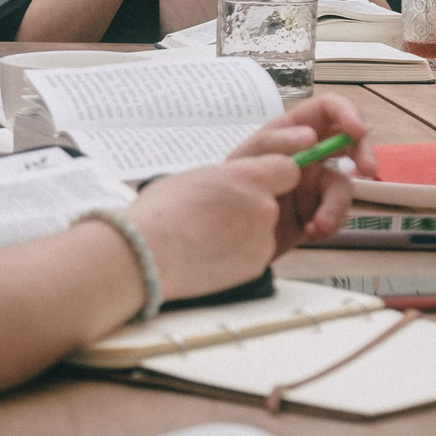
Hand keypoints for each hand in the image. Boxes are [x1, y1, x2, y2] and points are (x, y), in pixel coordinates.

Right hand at [125, 153, 299, 299]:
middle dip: (251, 211)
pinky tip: (209, 256)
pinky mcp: (256, 266)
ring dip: (243, 235)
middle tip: (219, 218)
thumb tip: (229, 183)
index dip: (276, 178)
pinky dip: (237, 257)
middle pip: (271, 204)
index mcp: (249, 176)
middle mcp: (263, 206)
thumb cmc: (160, 213)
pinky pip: (253, 256)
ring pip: (262, 232)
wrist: (146, 253)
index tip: (264, 184)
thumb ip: (226, 179)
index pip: (289, 169)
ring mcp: (262, 238)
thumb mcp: (196, 178)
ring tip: (207, 239)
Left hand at [228, 95, 368, 249]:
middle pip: (350, 142)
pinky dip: (329, 224)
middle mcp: (310, 153)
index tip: (357, 131)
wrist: (225, 235)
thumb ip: (274, 145)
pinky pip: (337, 213)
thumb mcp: (245, 161)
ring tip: (317, 226)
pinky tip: (311, 233)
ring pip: (344, 185)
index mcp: (291, 131)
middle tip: (367, 169)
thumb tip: (310, 136)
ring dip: (336, 206)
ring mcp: (316, 183)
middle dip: (364, 152)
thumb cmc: (229, 188)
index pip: (326, 109)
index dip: (347, 113)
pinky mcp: (318, 210)